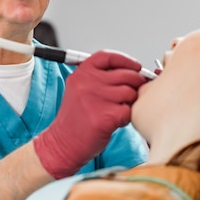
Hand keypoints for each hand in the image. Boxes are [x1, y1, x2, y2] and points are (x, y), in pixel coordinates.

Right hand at [33, 50, 146, 178]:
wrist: (63, 143)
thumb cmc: (76, 118)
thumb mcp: (80, 89)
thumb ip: (100, 77)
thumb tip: (133, 71)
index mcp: (81, 73)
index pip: (109, 56)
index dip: (126, 60)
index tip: (136, 67)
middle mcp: (87, 83)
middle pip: (125, 74)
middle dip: (136, 83)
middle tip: (134, 92)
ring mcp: (95, 99)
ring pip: (129, 93)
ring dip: (129, 102)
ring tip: (117, 110)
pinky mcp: (104, 117)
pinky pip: (128, 111)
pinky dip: (126, 117)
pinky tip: (115, 122)